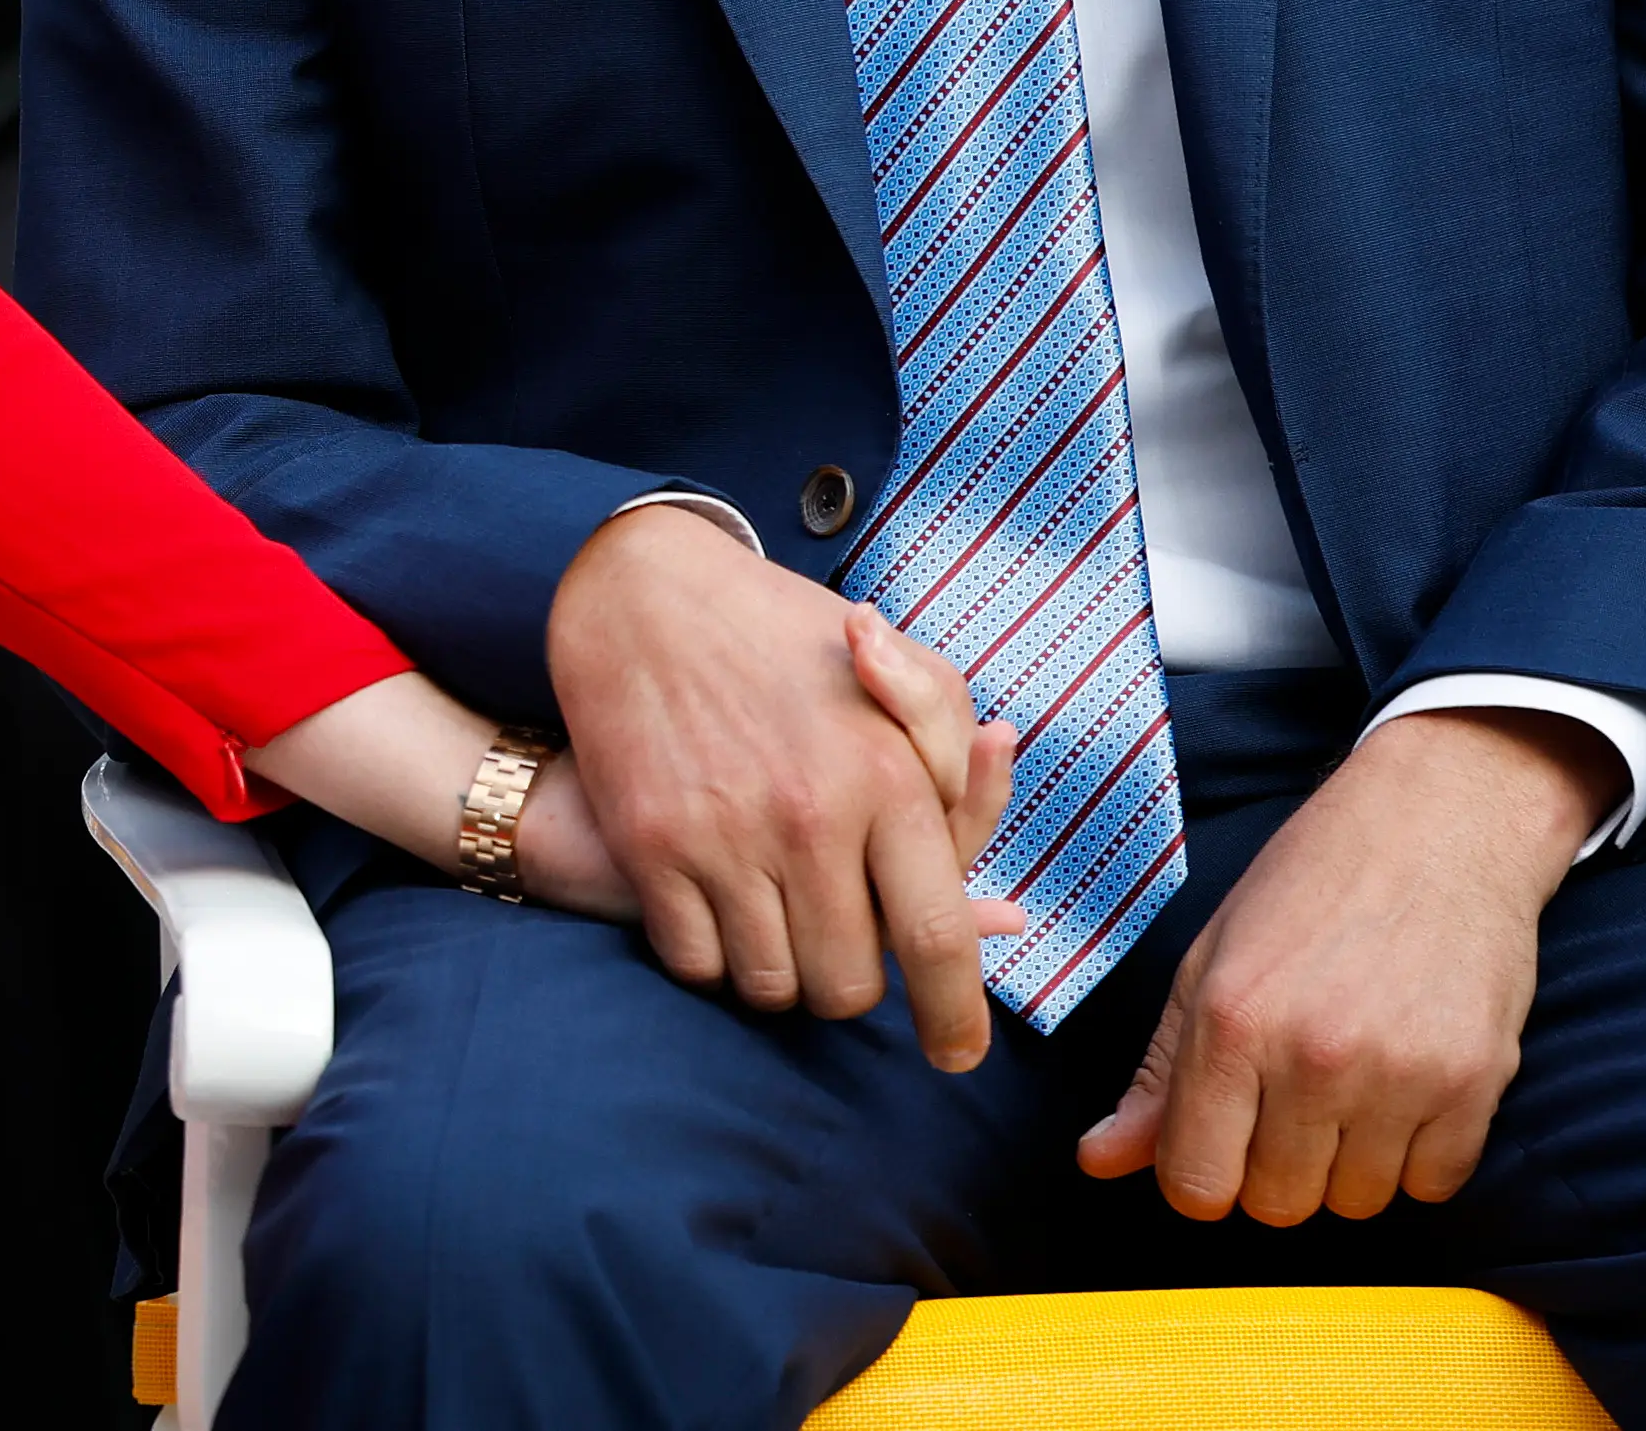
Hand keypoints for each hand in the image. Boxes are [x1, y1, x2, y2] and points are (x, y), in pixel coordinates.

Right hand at [546, 505, 1023, 1068]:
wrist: (642, 592)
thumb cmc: (784, 639)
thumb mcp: (899, 678)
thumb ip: (958, 786)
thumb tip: (1003, 913)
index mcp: (886, 777)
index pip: (938, 939)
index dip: (955, 1017)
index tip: (954, 1053)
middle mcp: (810, 816)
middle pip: (850, 984)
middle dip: (851, 979)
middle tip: (839, 933)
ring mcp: (724, 836)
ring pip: (773, 986)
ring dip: (783, 971)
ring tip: (780, 912)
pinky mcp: (652, 846)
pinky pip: (699, 964)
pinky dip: (715, 956)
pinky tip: (722, 905)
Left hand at [1075, 707, 1617, 1223]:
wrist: (1440, 823)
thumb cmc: (1312, 883)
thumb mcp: (1211, 960)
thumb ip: (1160, 1073)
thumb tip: (1098, 1160)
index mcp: (1231, 1020)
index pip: (1196, 1184)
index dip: (1201, 1174)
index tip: (1221, 1141)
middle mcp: (1313, 1056)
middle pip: (1277, 1205)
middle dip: (1277, 1167)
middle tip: (1294, 1094)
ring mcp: (1400, 1074)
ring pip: (1357, 1203)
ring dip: (1351, 1162)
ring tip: (1356, 1077)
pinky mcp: (1474, 1084)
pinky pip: (1433, 1186)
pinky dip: (1420, 1155)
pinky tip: (1409, 1082)